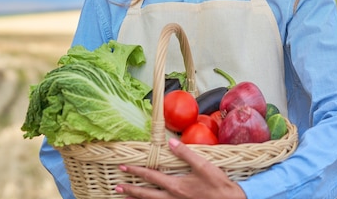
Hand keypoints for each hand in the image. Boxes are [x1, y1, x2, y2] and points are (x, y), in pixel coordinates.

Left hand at [116, 137, 246, 198]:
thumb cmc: (219, 186)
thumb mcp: (204, 166)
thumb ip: (186, 154)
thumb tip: (170, 142)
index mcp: (176, 186)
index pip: (151, 177)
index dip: (136, 171)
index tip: (124, 167)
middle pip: (146, 195)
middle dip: (130, 190)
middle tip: (117, 187)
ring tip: (125, 198)